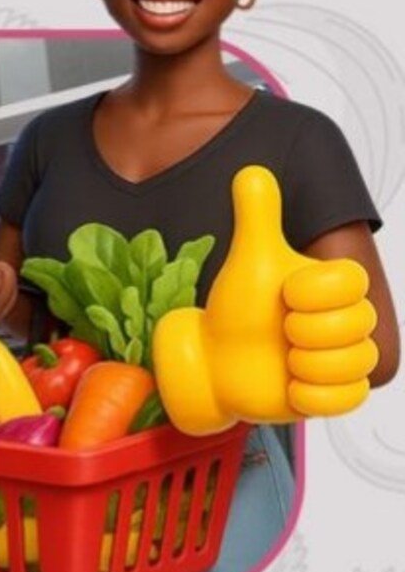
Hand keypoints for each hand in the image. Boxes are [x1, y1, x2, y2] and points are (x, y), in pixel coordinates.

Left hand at [154, 165, 378, 434]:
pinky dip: (320, 395)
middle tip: (282, 329)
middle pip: (359, 325)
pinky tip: (292, 385)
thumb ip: (257, 214)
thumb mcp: (248, 258)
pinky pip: (350, 399)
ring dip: (315, 362)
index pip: (354, 282)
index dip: (319, 289)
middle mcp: (342, 322)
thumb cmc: (236, 305)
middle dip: (311, 327)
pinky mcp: (327, 394)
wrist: (213, 352)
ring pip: (358, 363)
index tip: (286, 293)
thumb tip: (252, 172)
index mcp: (330, 287)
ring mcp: (337, 360)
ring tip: (285, 358)